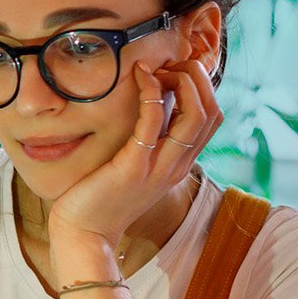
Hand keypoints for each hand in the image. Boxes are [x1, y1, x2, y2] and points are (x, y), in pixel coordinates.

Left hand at [46, 59, 223, 258]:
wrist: (85, 233)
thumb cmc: (103, 196)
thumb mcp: (136, 165)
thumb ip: (150, 140)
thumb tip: (153, 102)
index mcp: (180, 164)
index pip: (212, 118)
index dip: (202, 86)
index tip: (174, 70)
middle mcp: (177, 166)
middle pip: (212, 112)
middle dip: (197, 78)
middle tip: (169, 64)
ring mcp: (158, 167)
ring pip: (195, 116)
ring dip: (182, 82)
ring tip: (157, 68)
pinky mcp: (134, 166)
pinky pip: (154, 121)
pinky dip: (152, 93)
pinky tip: (140, 77)